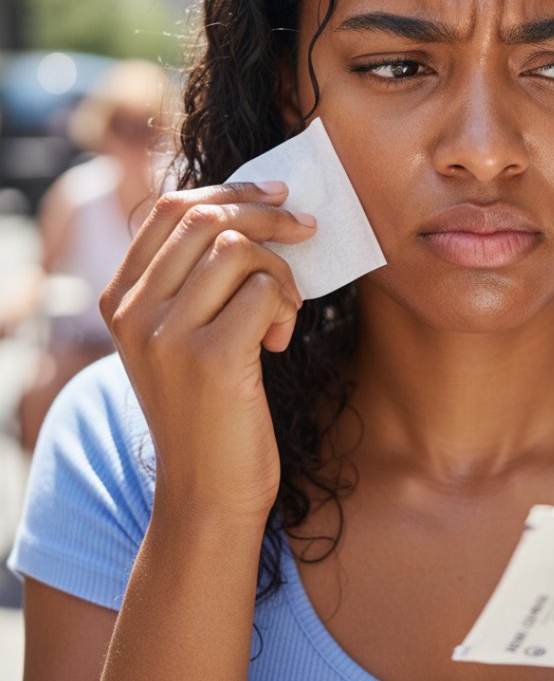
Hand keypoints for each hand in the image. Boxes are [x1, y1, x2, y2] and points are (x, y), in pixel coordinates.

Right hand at [100, 182, 315, 527]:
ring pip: (238, 249)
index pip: (170, 209)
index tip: (276, 195)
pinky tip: (282, 341)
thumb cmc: (210, 405)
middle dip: (268, 216)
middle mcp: (133, 311)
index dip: (229, 191)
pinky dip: (288, 305)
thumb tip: (251, 209)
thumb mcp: (182, 336)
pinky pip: (265, 290)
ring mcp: (166, 335)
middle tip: (307, 229)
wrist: (208, 490)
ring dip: (282, 271)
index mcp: (120, 298)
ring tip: (286, 311)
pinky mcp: (210, 358)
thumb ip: (194, 279)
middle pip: (206, 218)